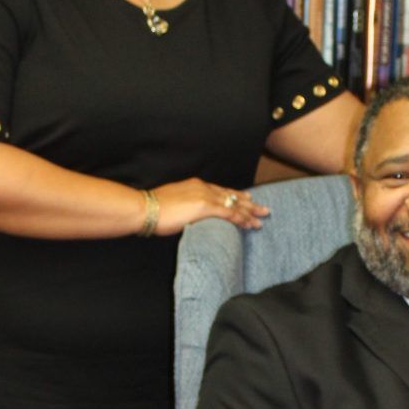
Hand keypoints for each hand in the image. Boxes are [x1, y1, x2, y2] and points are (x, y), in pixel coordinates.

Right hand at [150, 178, 268, 235]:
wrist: (145, 208)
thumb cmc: (152, 209)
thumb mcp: (172, 203)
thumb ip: (184, 206)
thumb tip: (188, 215)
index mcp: (195, 185)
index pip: (220, 191)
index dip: (234, 196)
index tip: (246, 199)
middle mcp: (203, 188)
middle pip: (231, 195)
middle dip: (248, 203)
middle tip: (262, 208)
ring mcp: (205, 196)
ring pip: (235, 204)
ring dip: (250, 212)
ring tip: (263, 217)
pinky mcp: (205, 207)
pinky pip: (230, 213)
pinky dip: (242, 219)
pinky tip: (251, 224)